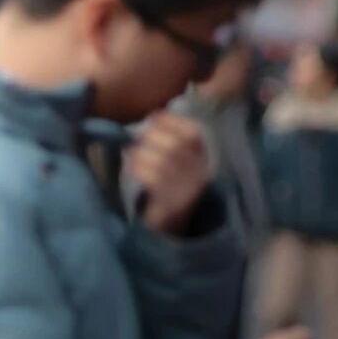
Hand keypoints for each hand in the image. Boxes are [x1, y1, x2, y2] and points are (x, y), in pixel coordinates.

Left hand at [128, 110, 217, 231]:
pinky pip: (155, 181)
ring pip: (164, 162)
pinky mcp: (174, 205)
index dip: (173, 122)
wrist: (173, 223)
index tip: (154, 117)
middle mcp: (202, 173)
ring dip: (143, 153)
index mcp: (206, 159)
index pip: (194, 133)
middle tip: (139, 138)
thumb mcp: (180, 160)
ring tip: (131, 152)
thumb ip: (173, 138)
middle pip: (177, 147)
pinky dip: (140, 168)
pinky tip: (132, 167)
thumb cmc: (173, 183)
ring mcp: (189, 190)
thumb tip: (155, 115)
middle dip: (154, 137)